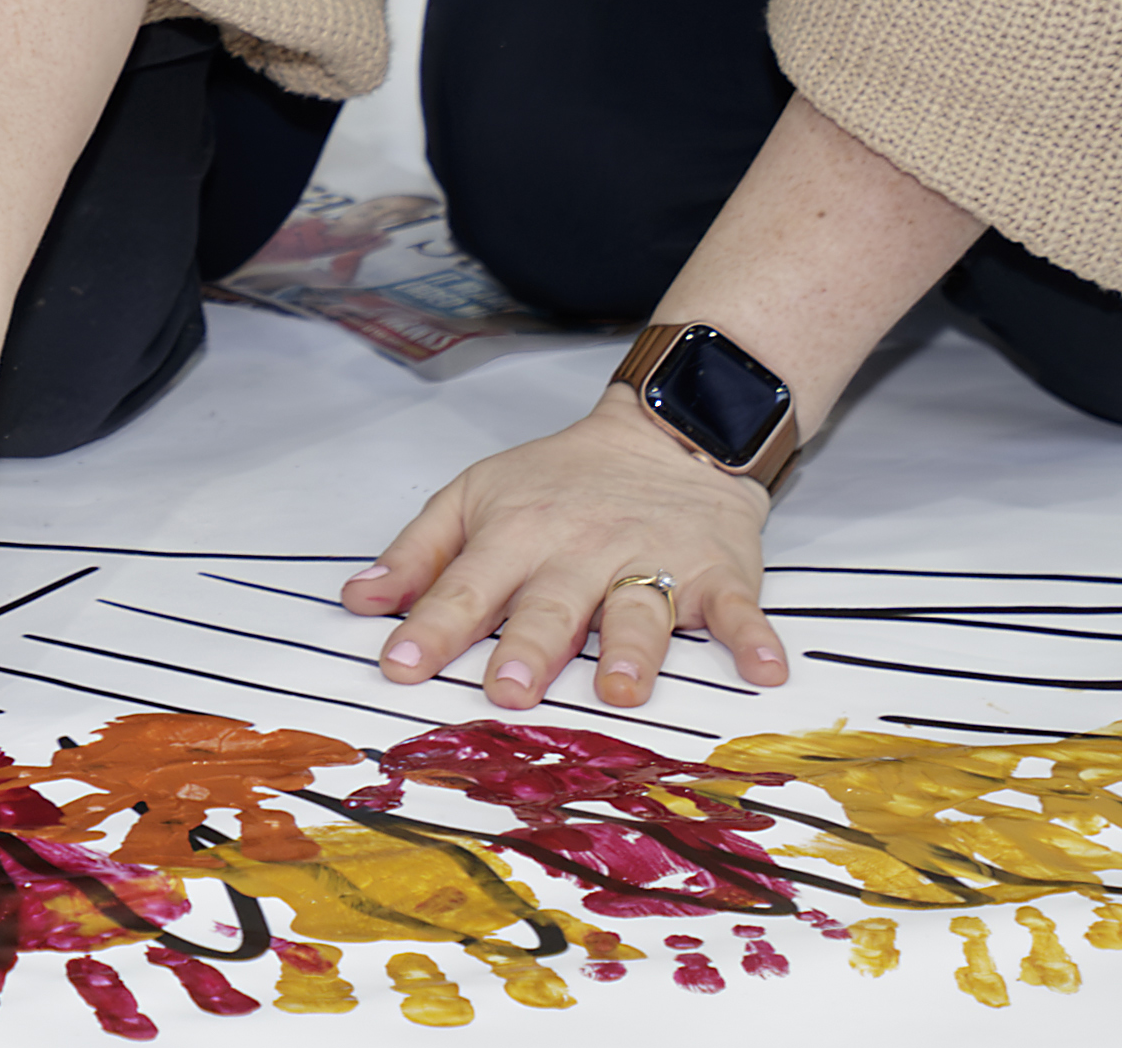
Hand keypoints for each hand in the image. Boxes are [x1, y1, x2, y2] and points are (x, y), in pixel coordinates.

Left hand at [336, 397, 793, 713]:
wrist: (668, 430)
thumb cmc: (560, 480)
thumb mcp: (475, 494)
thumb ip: (419, 553)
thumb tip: (357, 602)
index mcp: (517, 533)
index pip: (467, 585)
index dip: (432, 627)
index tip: (399, 666)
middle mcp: (581, 551)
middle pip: (551, 606)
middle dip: (529, 648)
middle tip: (507, 691)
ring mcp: (652, 562)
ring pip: (638, 610)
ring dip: (631, 650)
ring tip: (621, 689)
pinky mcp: (717, 573)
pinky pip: (737, 610)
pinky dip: (753, 639)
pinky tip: (764, 671)